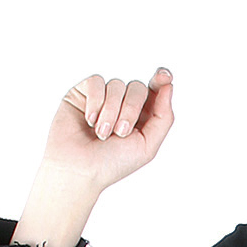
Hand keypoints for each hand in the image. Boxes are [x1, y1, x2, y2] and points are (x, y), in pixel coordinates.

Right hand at [39, 68, 175, 190]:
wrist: (78, 169)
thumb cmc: (110, 164)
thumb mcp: (147, 146)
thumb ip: (163, 117)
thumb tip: (168, 86)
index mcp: (141, 118)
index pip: (154, 91)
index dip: (161, 80)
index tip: (164, 76)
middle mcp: (123, 105)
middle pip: (138, 88)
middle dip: (131, 110)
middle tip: (120, 133)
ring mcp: (103, 98)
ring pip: (117, 85)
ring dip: (111, 112)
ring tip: (101, 134)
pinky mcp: (83, 92)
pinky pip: (96, 82)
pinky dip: (95, 102)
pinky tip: (89, 121)